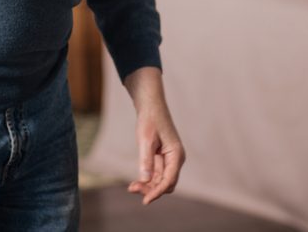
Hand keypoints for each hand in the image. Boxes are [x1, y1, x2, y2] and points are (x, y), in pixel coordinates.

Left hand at [122, 67, 185, 204]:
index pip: (169, 180)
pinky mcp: (162, 158)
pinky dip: (147, 180)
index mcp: (176, 154)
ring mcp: (169, 159)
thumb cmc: (149, 119)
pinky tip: (135, 183)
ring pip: (160, 181)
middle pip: (166, 183)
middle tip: (132, 189)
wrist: (150, 105)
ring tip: (131, 187)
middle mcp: (175, 159)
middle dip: (151, 189)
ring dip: (148, 186)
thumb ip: (146, 160)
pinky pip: (156, 175)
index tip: (145, 201)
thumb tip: (145, 179)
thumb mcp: (145, 139)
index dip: (157, 192)